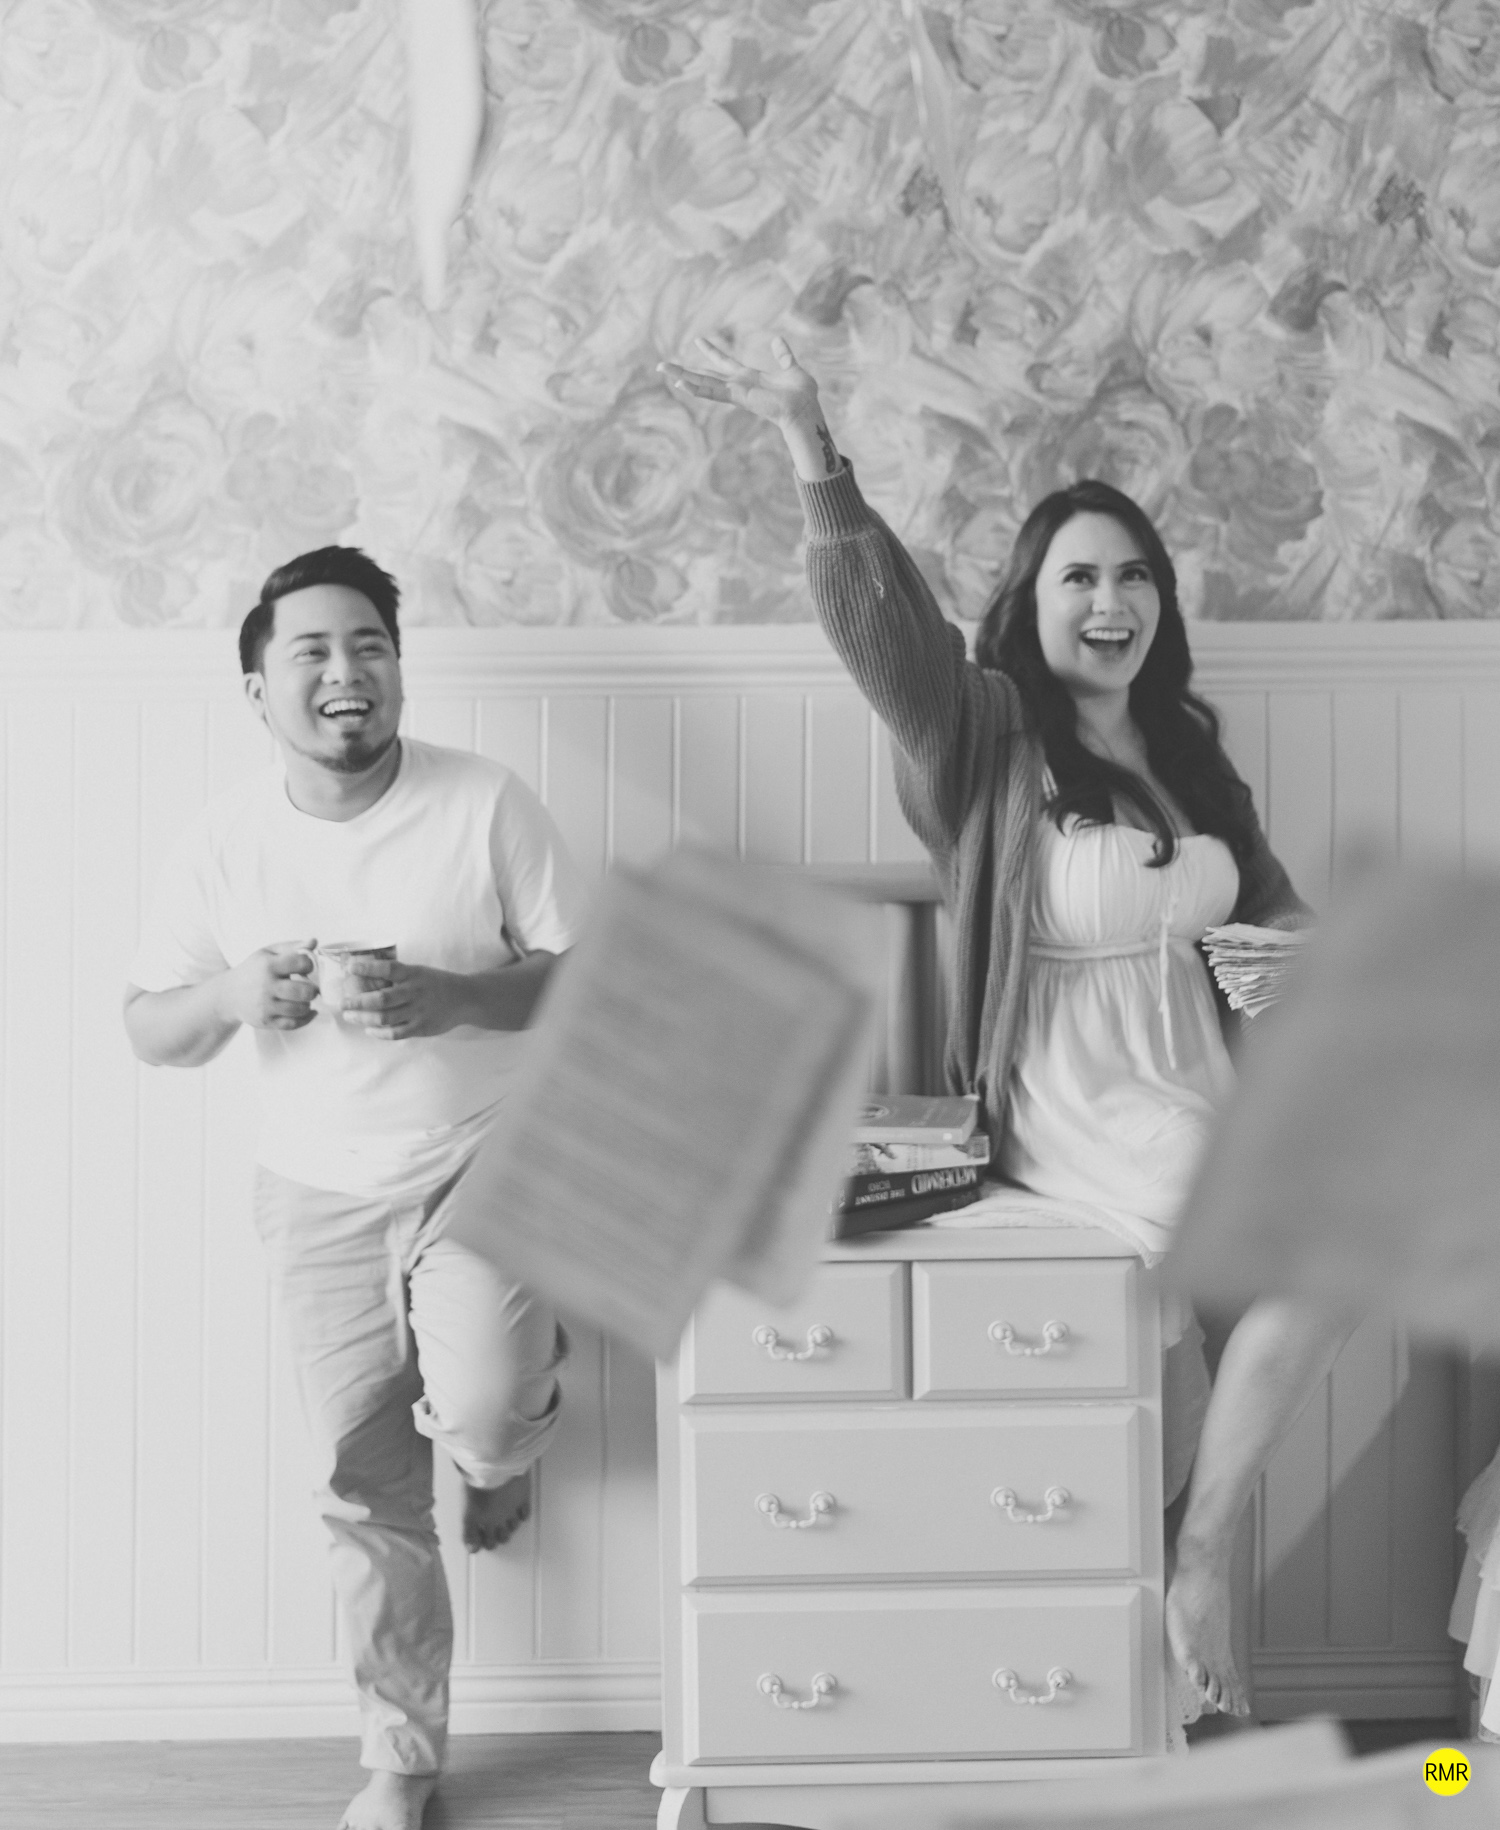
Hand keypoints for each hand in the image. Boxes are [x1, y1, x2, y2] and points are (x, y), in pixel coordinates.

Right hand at [219, 941, 317, 1031]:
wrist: (228, 995)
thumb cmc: (253, 971)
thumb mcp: (268, 953)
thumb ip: (292, 947)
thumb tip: (314, 941)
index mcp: (268, 965)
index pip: (301, 963)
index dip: (309, 965)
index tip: (306, 968)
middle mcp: (266, 986)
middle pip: (304, 991)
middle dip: (313, 990)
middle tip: (311, 989)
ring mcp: (265, 1006)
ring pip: (300, 1009)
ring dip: (308, 1004)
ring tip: (305, 999)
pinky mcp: (265, 1021)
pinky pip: (293, 1024)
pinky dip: (306, 1019)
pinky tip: (308, 1012)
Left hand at [339, 959, 466, 1040]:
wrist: (465, 999)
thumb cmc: (436, 983)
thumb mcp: (419, 972)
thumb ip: (397, 976)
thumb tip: (364, 978)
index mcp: (414, 974)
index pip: (388, 969)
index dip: (368, 968)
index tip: (349, 966)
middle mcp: (415, 992)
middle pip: (382, 999)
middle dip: (358, 1001)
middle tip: (343, 1002)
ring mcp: (419, 1011)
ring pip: (385, 1018)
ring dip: (363, 1018)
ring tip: (350, 1016)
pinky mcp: (421, 1027)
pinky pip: (395, 1033)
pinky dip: (379, 1033)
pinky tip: (369, 1029)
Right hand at [659, 333, 822, 428]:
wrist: (806, 410)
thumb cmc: (802, 395)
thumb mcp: (791, 368)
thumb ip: (783, 355)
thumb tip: (778, 340)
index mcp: (750, 378)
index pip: (725, 363)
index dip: (712, 351)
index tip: (698, 340)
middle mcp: (739, 386)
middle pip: (706, 376)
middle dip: (685, 370)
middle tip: (663, 364)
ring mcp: (736, 392)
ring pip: (703, 384)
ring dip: (682, 377)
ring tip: (663, 369)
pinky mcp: (737, 397)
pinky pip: (712, 392)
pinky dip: (695, 388)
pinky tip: (679, 384)